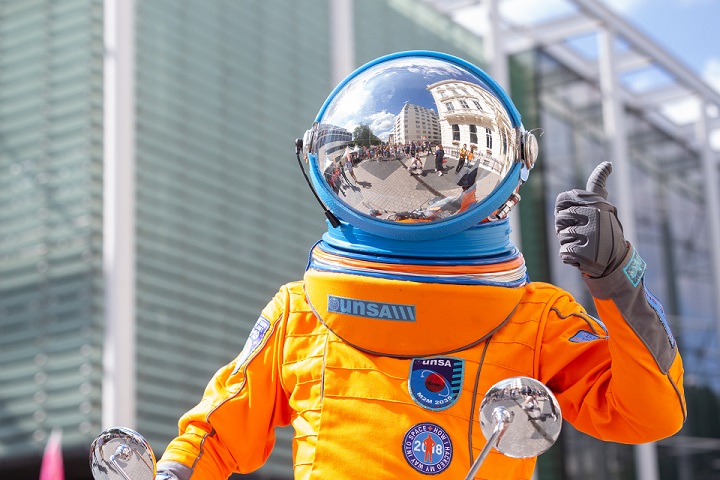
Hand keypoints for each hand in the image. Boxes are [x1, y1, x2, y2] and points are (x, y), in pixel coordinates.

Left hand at [554, 162, 628, 277]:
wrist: (616, 260)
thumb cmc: (604, 230)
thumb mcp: (603, 206)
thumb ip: (598, 185)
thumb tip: (607, 163)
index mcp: (596, 203)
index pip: (562, 199)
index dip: (563, 209)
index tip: (575, 215)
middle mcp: (595, 216)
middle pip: (559, 219)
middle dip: (565, 228)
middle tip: (583, 233)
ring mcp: (590, 236)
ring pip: (561, 236)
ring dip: (569, 243)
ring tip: (585, 244)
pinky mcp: (585, 254)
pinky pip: (564, 253)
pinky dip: (570, 257)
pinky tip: (584, 256)